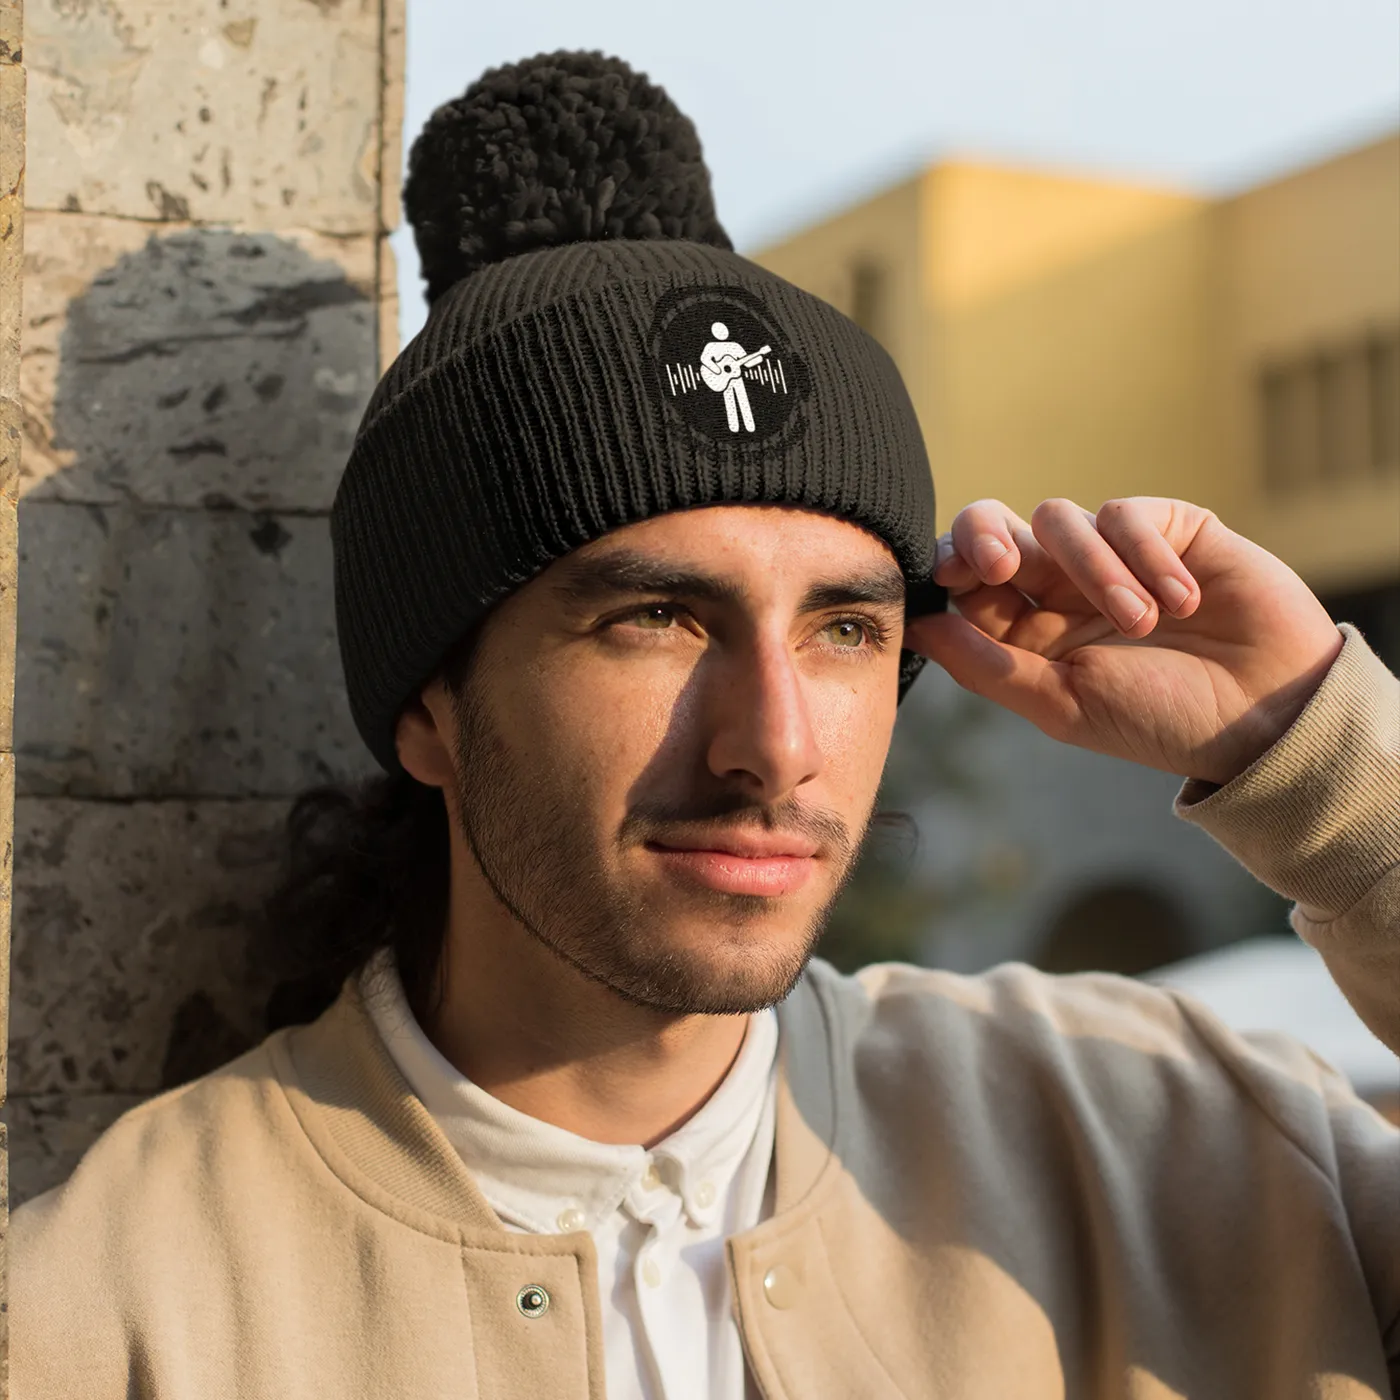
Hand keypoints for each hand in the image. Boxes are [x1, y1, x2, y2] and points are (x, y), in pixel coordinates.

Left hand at [902, 497, 1344, 786]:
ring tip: (1142, 622)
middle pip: (993, 528)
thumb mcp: (1063, 703)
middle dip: (984, 535)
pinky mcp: (1168, 527)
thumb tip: (915, 622)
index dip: (952, 566)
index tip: (954, 576)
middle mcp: (1060, 588)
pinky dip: (1147, 557)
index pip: (966, 580)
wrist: (1268, 715)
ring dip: (1095, 571)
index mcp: (1028, 632)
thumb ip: (986, 664)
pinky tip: (1185, 601)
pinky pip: (1126, 514)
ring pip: (1058, 520)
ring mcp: (1112, 554)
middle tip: (999, 565)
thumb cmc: (1161, 719)